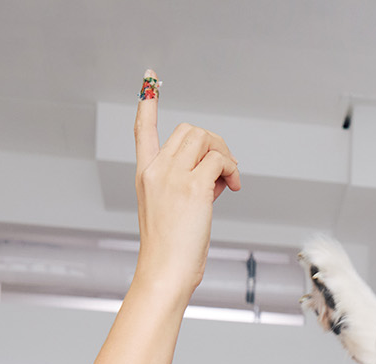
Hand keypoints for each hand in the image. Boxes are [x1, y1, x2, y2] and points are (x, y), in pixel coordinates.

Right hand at [132, 70, 240, 298]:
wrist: (165, 271)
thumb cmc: (171, 249)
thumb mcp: (174, 210)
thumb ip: (190, 184)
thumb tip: (218, 172)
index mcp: (146, 174)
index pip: (143, 130)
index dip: (148, 104)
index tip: (150, 80)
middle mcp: (156, 170)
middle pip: (189, 130)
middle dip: (213, 144)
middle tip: (222, 172)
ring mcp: (173, 176)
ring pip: (205, 139)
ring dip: (225, 155)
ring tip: (227, 183)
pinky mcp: (193, 188)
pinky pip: (220, 160)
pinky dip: (232, 170)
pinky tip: (232, 189)